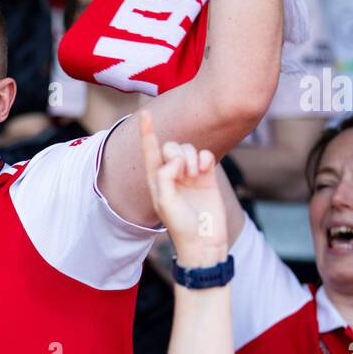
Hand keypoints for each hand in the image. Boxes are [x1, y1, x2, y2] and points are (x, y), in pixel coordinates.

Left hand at [139, 109, 227, 265]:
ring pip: (188, 149)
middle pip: (171, 146)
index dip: (147, 132)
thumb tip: (176, 159)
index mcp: (156, 180)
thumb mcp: (164, 202)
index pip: (149, 151)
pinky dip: (205, 158)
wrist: (204, 241)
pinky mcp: (207, 176)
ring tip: (196, 175)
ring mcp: (190, 175)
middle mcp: (172, 175)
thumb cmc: (180, 225)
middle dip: (177, 152)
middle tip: (184, 172)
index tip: (144, 112)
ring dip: (192, 157)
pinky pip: (205, 155)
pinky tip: (205, 169)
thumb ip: (165, 176)